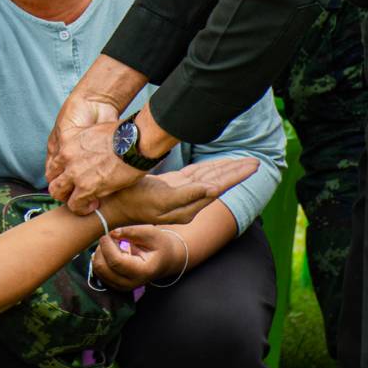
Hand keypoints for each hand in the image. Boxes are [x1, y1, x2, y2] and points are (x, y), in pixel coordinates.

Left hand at [45, 87, 133, 212]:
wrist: (134, 142)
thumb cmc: (123, 135)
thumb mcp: (95, 131)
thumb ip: (85, 143)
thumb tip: (89, 151)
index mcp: (68, 141)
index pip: (53, 163)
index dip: (62, 173)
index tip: (73, 178)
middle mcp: (66, 157)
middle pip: (52, 179)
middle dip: (63, 187)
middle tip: (76, 191)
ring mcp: (74, 173)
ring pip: (58, 193)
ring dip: (70, 198)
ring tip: (84, 200)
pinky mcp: (86, 188)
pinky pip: (75, 205)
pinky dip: (82, 208)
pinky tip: (94, 205)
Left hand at [90, 226, 184, 289]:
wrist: (164, 260)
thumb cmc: (159, 245)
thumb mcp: (151, 233)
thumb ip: (132, 231)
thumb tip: (112, 233)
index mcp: (142, 271)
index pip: (115, 261)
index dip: (107, 245)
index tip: (109, 233)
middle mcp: (131, 283)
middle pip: (102, 267)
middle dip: (102, 249)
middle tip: (111, 238)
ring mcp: (122, 286)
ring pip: (98, 270)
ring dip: (100, 253)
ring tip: (113, 244)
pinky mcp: (115, 284)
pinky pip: (98, 272)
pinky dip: (100, 259)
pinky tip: (111, 251)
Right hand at [100, 159, 256, 227]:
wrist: (112, 205)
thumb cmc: (134, 202)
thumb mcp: (161, 201)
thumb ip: (188, 195)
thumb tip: (214, 189)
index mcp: (189, 206)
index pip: (219, 186)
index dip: (236, 175)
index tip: (253, 165)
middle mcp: (188, 201)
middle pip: (218, 182)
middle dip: (236, 171)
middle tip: (255, 161)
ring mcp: (179, 193)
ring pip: (208, 177)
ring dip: (225, 168)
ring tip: (243, 162)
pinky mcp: (170, 186)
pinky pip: (196, 175)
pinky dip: (208, 168)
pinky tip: (216, 166)